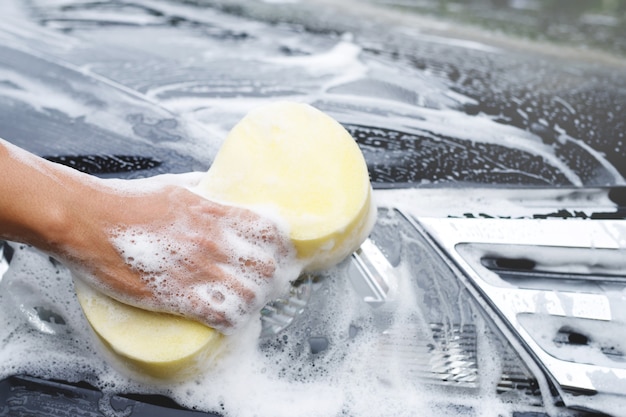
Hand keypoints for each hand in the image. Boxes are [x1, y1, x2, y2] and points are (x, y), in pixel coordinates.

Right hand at [63, 174, 298, 333]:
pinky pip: (222, 316)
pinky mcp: (175, 296)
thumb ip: (205, 190)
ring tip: (244, 305)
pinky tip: (227, 321)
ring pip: (251, 296)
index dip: (282, 247)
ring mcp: (196, 270)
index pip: (272, 232)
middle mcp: (213, 241)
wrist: (85, 218)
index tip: (280, 255)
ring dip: (253, 304)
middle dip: (271, 280)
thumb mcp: (176, 185)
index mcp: (216, 212)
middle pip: (269, 268)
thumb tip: (221, 188)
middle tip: (264, 285)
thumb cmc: (126, 200)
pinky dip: (231, 322)